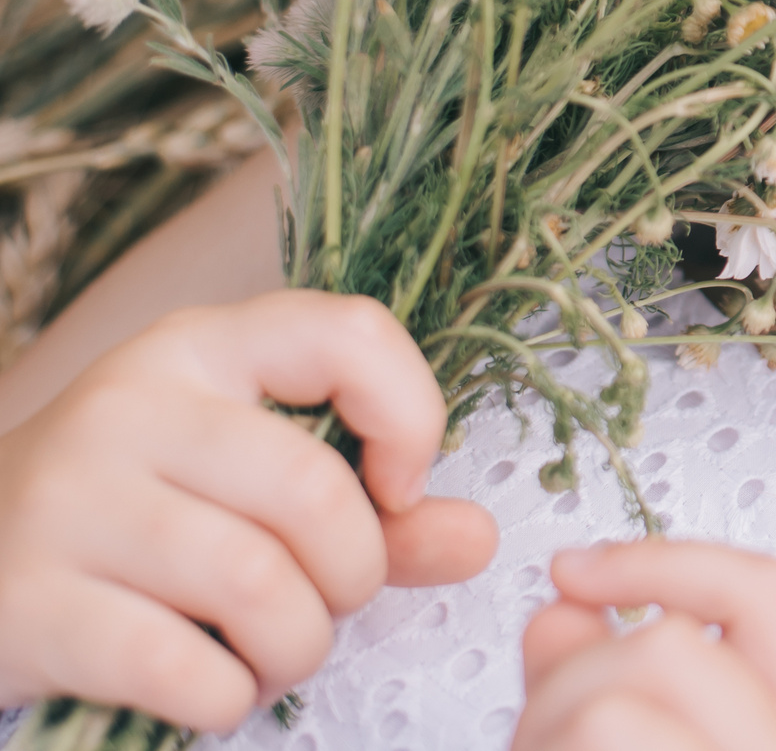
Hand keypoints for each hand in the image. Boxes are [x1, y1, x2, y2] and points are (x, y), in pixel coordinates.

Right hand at [0, 289, 497, 730]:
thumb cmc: (141, 517)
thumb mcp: (249, 480)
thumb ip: (375, 508)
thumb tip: (477, 538)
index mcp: (202, 349)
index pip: (347, 334)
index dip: (409, 416)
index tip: (399, 488)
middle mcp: (132, 406)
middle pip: (314, 491)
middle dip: (354, 574)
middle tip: (328, 602)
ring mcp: (70, 501)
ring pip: (256, 583)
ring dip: (297, 644)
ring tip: (277, 653)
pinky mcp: (30, 603)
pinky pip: (181, 665)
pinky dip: (228, 696)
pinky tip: (219, 688)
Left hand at [513, 541, 775, 750]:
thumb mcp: (634, 742)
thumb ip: (604, 684)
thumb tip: (558, 615)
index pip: (764, 595)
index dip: (665, 561)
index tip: (573, 566)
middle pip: (669, 645)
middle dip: (570, 678)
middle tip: (541, 732)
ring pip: (612, 706)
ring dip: (545, 729)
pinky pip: (597, 734)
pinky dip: (539, 747)